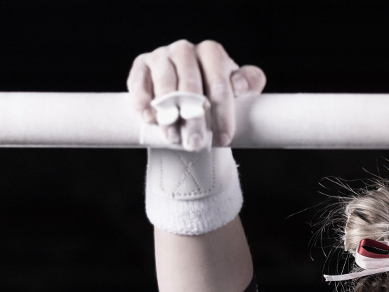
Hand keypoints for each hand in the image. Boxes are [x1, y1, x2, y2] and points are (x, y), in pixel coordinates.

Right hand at [127, 39, 266, 149]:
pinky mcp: (141, 65)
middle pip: (190, 85)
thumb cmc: (215, 93)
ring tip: (174, 138)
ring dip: (168, 114)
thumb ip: (249, 82)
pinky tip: (150, 120)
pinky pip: (139, 82)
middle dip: (194, 118)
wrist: (187, 95)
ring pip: (165, 84)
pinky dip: (143, 102)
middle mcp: (185, 49)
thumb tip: (239, 86)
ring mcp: (161, 56)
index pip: (219, 82)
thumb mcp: (238, 88)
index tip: (224, 138)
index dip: (222, 113)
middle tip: (196, 143)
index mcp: (211, 52)